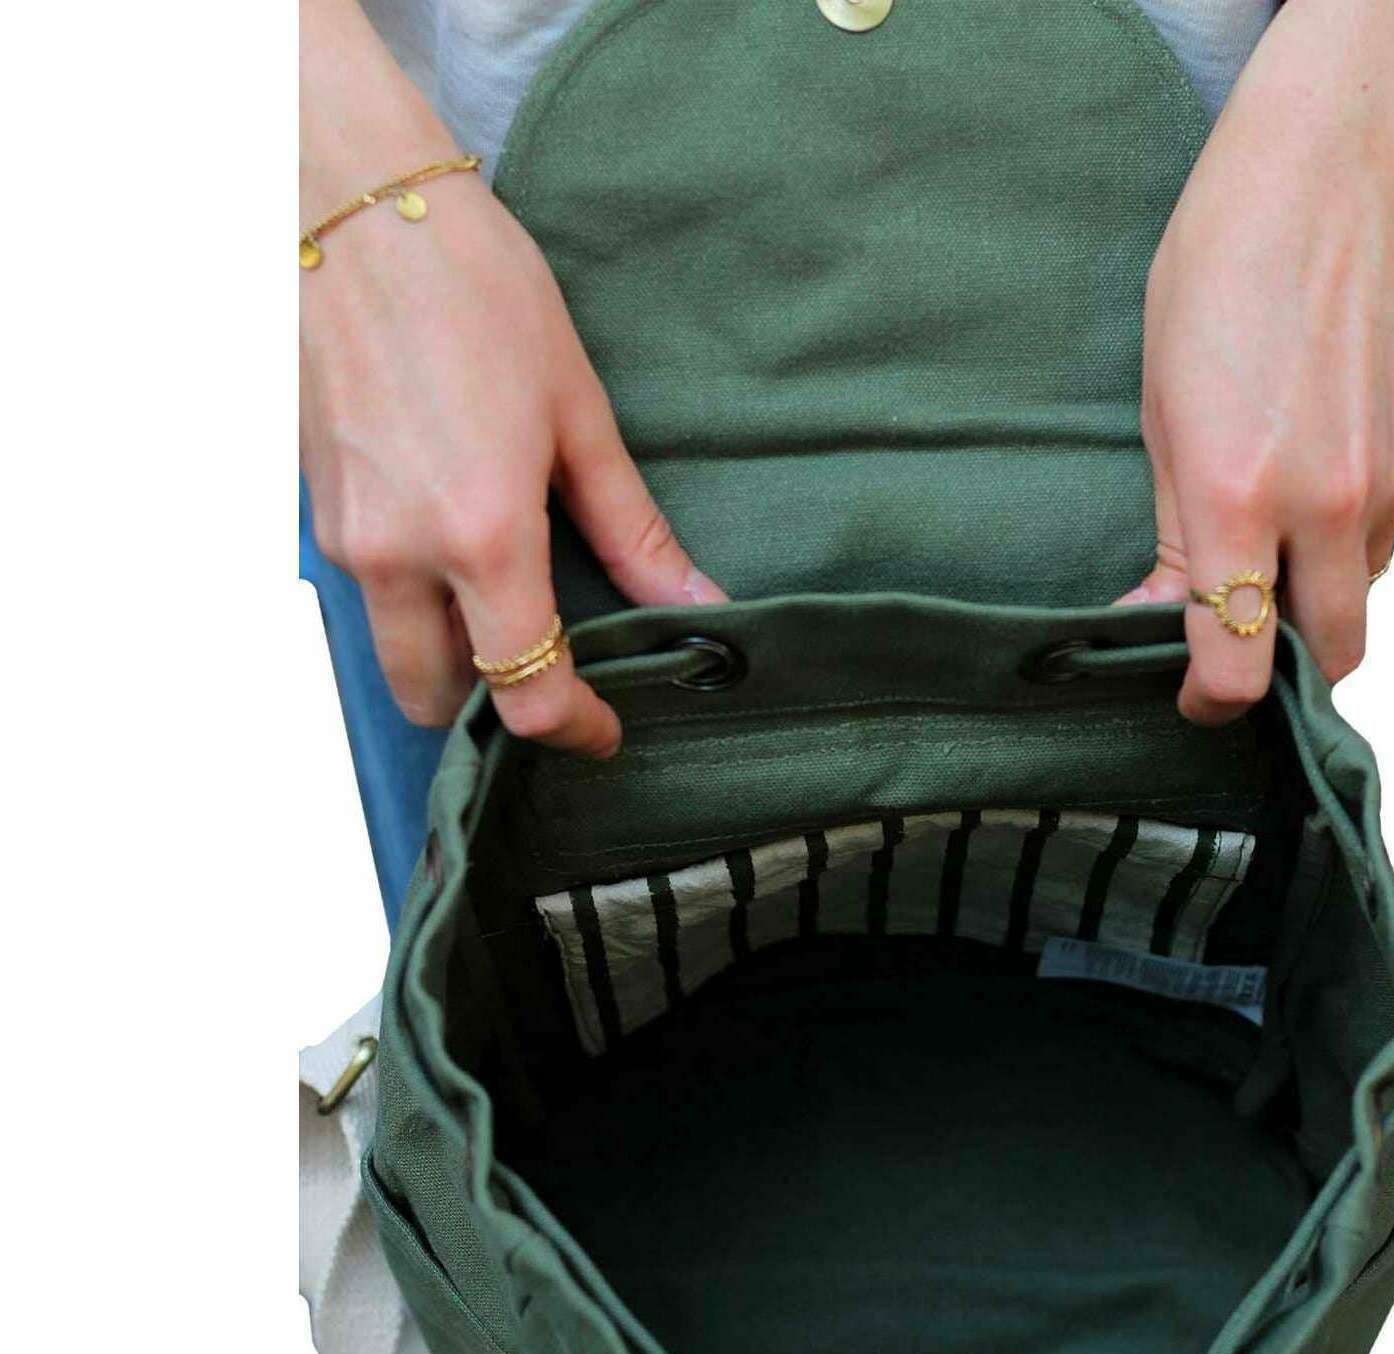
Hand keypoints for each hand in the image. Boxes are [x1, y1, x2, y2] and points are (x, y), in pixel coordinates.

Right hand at [299, 0, 723, 756]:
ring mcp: (343, 536)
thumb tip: (693, 603)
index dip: (573, 730)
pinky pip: (367, 594)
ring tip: (507, 600)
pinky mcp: (315, 507)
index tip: (605, 730)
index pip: (523, 692)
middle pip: (437, 699)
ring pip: (392, 652)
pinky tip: (455, 540)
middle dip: (494, 705)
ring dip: (447, 656)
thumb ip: (631, 528)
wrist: (346, 198)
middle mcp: (398, 555)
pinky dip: (412, 600)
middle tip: (553, 666)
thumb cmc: (473, 287)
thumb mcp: (576, 412)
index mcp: (479, 537)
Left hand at [1121, 0, 1393, 722]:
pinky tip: (1315, 488)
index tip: (1190, 699)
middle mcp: (1328, 505)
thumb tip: (1160, 616)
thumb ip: (1170, 535)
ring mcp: (1391, 482)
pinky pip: (1390, 541)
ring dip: (1320, 604)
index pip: (1238, 666)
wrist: (1329, 175)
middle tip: (1237, 646)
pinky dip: (1352, 547)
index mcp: (1237, 498)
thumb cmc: (1217, 279)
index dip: (1209, 703)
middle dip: (1282, 673)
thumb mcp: (1159, 413)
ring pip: (1363, 599)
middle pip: (1328, 659)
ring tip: (1273, 550)